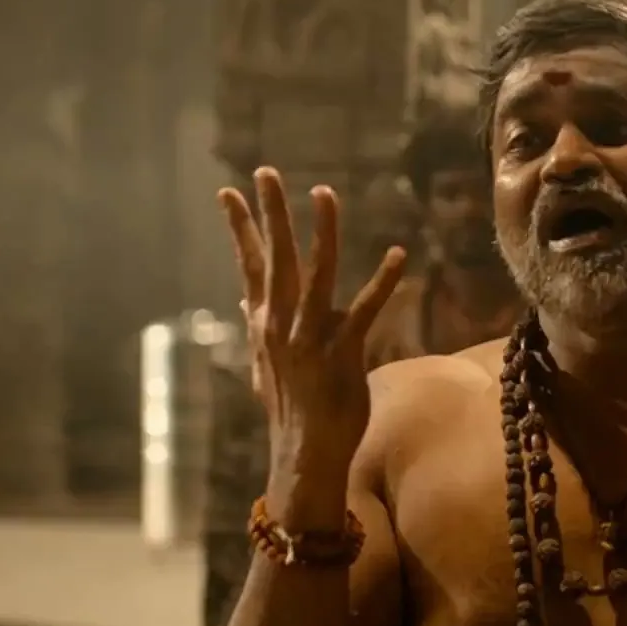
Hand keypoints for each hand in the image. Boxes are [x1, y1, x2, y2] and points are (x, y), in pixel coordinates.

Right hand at [218, 168, 406, 473]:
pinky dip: (382, 282)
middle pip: (274, 258)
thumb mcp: (263, 364)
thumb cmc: (290, 409)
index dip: (240, 228)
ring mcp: (310, 337)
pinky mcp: (342, 352)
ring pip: (316, 273)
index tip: (228, 192)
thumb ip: (256, 326)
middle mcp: (281, 324)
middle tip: (265, 171)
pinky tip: (398, 254)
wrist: (304, 454)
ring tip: (324, 193)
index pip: (248, 264)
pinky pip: (365, 310)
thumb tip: (244, 299)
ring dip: (322, 232)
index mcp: (265, 323)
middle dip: (269, 213)